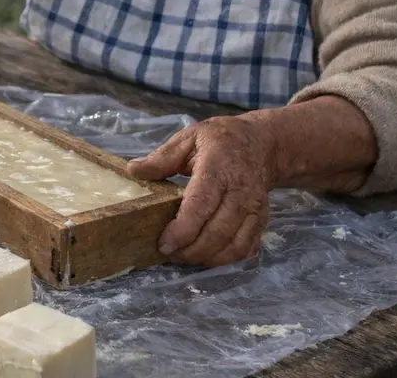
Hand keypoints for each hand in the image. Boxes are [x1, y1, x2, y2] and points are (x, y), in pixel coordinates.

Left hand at [127, 116, 274, 267]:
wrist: (262, 142)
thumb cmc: (221, 140)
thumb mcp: (189, 137)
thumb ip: (162, 157)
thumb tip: (134, 170)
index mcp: (219, 167)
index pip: (201, 205)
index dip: (182, 230)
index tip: (164, 243)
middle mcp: (241, 191)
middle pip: (218, 232)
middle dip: (191, 250)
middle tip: (168, 253)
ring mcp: (255, 208)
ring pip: (234, 246)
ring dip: (208, 259)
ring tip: (184, 256)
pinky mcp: (263, 220)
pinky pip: (247, 249)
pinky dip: (227, 260)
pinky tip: (208, 255)